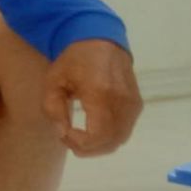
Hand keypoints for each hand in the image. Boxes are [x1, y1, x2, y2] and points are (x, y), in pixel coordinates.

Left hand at [42, 40, 142, 157]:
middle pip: (110, 142)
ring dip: (99, 146)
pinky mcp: (137, 104)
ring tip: (79, 137)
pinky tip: (93, 131)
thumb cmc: (73, 60)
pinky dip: (109, 137)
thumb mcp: (53, 81)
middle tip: (69, 139)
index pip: (97, 135)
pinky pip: (125, 130)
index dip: (80, 143)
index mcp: (100, 93)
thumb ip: (53, 108)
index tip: (64, 134)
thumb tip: (62, 133)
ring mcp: (133, 103)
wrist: (101, 42)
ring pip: (120, 139)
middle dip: (87, 148)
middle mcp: (121, 101)